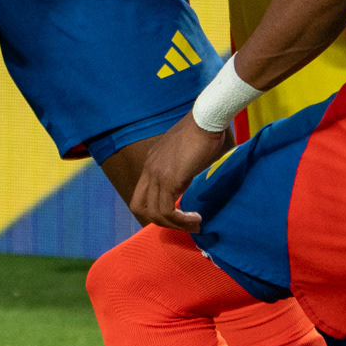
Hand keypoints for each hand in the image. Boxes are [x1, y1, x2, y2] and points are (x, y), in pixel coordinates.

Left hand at [128, 109, 230, 229]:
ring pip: (155, 213)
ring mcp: (157, 174)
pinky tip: (195, 217)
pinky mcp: (169, 179)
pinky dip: (180, 220)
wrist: (206, 120)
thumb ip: (180, 170)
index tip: (177, 213)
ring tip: (194, 224)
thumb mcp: (185, 155)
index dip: (156, 209)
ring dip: (175, 224)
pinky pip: (167, 210)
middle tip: (183, 223)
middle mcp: (149, 169)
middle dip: (161, 221)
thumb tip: (185, 184)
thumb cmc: (202, 133)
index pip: (142, 195)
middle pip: (140, 207)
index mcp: (151, 163)